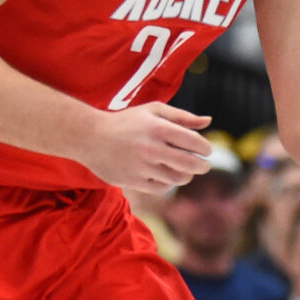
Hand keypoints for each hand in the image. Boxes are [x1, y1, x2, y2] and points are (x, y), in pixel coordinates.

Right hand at [78, 103, 212, 193]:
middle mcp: (151, 148)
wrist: (90, 137)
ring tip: (185, 170)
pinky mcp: (133, 181)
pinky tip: (167, 176)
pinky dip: (168, 183)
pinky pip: (161, 188)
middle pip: (190, 164)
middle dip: (202, 166)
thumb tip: (209, 121)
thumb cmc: (126, 122)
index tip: (206, 150)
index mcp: (158, 128)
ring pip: (177, 178)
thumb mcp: (153, 111)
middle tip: (203, 165)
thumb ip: (182, 117)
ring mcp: (142, 167)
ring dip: (186, 175)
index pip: (194, 142)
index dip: (206, 148)